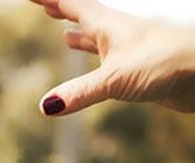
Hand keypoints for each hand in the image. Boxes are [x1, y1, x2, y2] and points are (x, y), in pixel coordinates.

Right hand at [30, 0, 194, 115]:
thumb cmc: (165, 64)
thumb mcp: (115, 79)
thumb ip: (80, 92)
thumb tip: (45, 106)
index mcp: (109, 26)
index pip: (72, 6)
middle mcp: (116, 33)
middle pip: (84, 16)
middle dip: (62, 10)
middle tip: (44, 4)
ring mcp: (127, 48)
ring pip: (96, 37)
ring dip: (79, 34)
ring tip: (64, 33)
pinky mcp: (135, 66)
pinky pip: (105, 57)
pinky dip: (93, 56)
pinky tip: (90, 58)